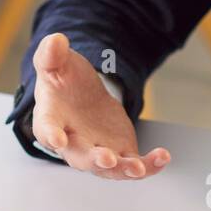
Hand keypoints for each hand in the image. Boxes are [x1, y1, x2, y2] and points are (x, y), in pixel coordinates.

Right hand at [30, 32, 170, 179]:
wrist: (80, 95)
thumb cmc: (63, 83)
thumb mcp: (56, 64)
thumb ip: (52, 55)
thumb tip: (55, 41)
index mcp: (51, 121)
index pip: (47, 130)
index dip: (52, 135)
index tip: (57, 139)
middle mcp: (73, 143)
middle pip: (81, 158)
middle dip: (94, 160)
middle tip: (107, 159)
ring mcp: (98, 151)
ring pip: (110, 169)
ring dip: (124, 170)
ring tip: (139, 167)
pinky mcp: (121, 152)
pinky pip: (135, 165)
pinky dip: (149, 165)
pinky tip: (163, 156)